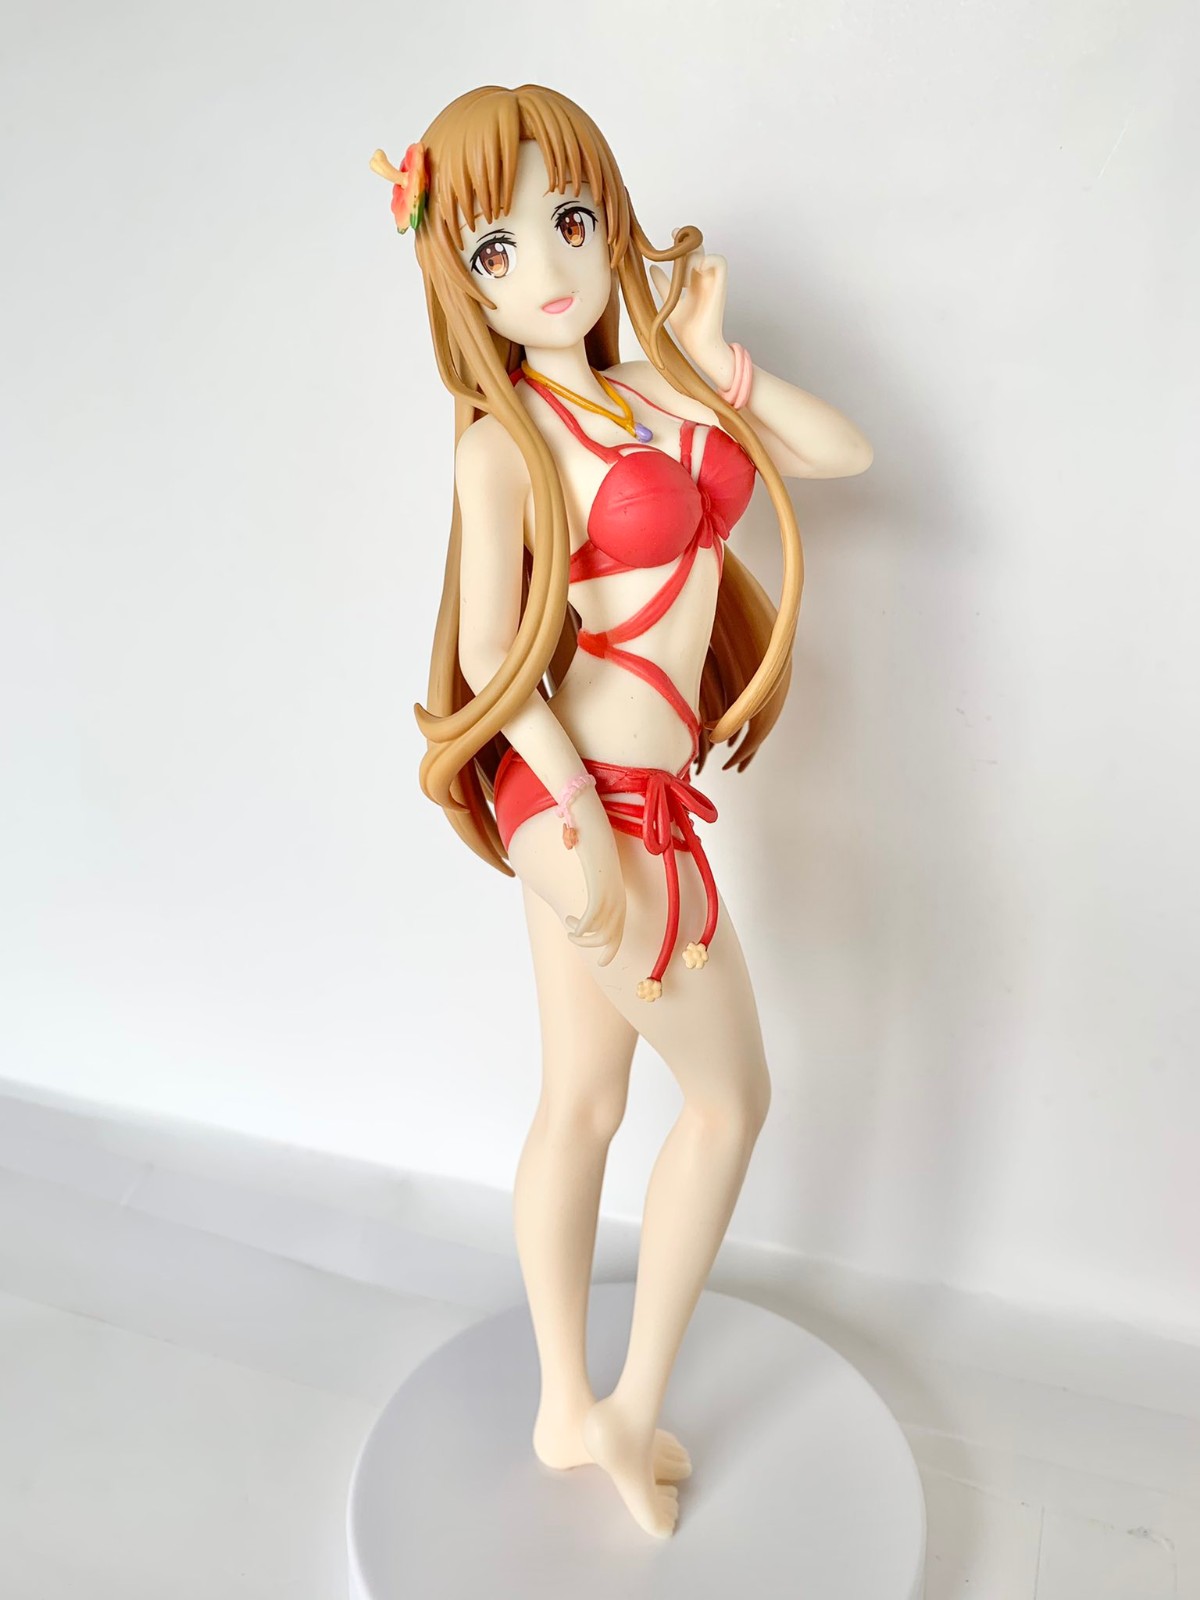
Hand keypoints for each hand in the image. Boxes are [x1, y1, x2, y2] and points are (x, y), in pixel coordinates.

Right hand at [563, 787, 626, 965]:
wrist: (587, 813)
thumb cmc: (586, 833)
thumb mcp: (591, 859)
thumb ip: (589, 876)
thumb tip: (582, 888)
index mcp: (618, 888)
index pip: (620, 926)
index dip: (613, 946)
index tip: (602, 961)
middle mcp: (618, 892)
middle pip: (614, 935)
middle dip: (603, 952)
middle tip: (592, 960)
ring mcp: (609, 889)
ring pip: (601, 931)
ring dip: (583, 937)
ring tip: (570, 929)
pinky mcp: (599, 884)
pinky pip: (591, 918)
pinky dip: (581, 927)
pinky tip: (569, 922)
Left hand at [648, 249, 733, 387]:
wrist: (698, 346)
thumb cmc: (687, 331)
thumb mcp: (670, 302)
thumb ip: (663, 285)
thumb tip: (652, 269)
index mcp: (694, 283)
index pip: (690, 256)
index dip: (682, 243)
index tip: (673, 234)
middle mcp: (704, 280)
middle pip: (698, 250)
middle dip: (686, 241)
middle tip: (674, 236)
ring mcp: (712, 282)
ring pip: (707, 254)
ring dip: (693, 256)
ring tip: (682, 276)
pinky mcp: (720, 286)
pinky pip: (719, 261)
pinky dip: (707, 260)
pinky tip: (694, 274)